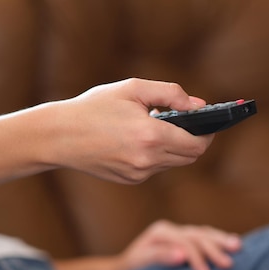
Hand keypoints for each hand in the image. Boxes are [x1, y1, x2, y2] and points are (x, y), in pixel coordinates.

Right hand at [52, 78, 213, 183]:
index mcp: (151, 136)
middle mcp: (148, 160)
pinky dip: (156, 156)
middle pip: (190, 157)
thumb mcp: (133, 89)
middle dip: (194, 141)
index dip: (208, 133)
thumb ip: (171, 93)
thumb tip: (199, 105)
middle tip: (185, 123)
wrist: (60, 137)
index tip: (208, 123)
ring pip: (173, 164)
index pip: (198, 144)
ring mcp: (138, 174)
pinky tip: (139, 140)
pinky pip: (155, 169)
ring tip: (157, 128)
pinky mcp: (130, 180)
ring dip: (174, 148)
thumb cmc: (94, 107)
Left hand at [119, 220, 241, 269]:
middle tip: (229, 263)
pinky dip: (217, 240)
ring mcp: (178, 232)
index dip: (197, 258)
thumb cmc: (131, 269)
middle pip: (197, 235)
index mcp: (160, 232)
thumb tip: (182, 255)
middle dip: (215, 248)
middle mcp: (170, 229)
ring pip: (203, 233)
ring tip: (238, 246)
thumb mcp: (140, 262)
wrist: (124, 269)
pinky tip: (231, 242)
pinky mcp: (184, 239)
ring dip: (221, 240)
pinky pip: (204, 236)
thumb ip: (160, 256)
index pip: (185, 242)